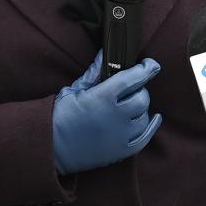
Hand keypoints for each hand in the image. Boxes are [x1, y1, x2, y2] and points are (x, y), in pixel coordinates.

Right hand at [53, 54, 161, 174]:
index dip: (146, 69)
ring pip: (144, 117)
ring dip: (140, 109)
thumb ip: (94, 72)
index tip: (150, 64)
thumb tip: (106, 53)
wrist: (51, 147)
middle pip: (142, 98)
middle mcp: (115, 116)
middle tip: (130, 89)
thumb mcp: (74, 90)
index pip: (133, 78)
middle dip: (139, 90)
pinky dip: (151, 126)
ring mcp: (120, 135)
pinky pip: (144, 138)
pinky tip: (154, 118)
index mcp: (102, 97)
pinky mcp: (120, 151)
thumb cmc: (59, 116)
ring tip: (129, 107)